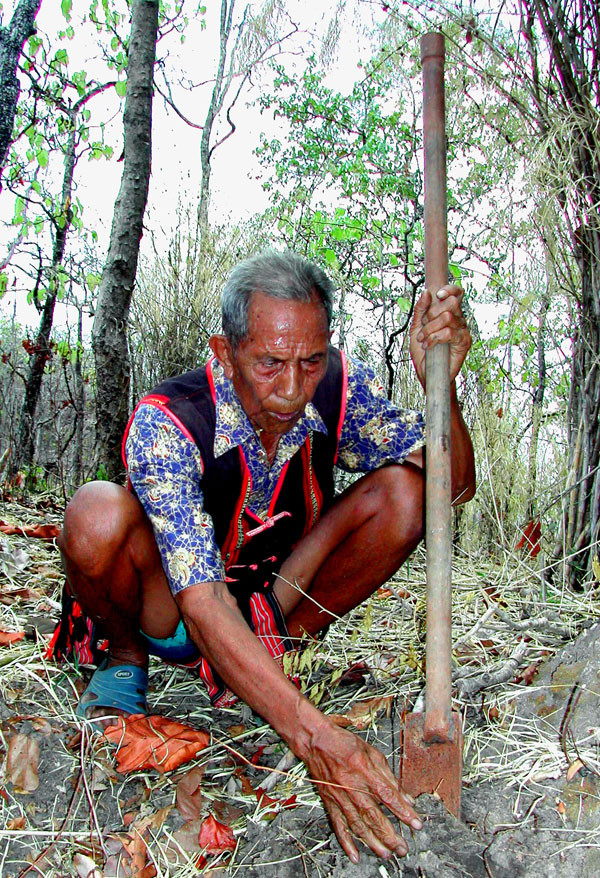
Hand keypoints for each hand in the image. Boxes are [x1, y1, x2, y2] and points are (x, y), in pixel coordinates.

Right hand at [303, 720, 421, 861]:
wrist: (316, 742)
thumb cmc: (345, 744)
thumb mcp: (372, 753)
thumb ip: (389, 776)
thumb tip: (406, 797)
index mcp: (366, 771)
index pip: (389, 796)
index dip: (404, 811)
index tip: (416, 823)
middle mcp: (353, 786)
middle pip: (373, 815)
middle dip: (390, 835)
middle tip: (402, 848)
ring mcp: (340, 797)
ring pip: (358, 824)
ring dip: (373, 842)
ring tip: (386, 854)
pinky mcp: (330, 802)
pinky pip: (338, 825)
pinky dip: (346, 842)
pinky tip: (355, 855)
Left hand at [409, 285, 471, 387]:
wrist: (427, 373)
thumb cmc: (423, 352)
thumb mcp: (416, 328)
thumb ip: (420, 310)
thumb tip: (426, 293)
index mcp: (449, 314)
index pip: (456, 294)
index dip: (449, 290)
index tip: (438, 295)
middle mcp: (458, 320)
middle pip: (451, 303)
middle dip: (432, 314)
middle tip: (424, 327)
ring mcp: (462, 331)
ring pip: (447, 317)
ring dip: (430, 329)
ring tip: (424, 340)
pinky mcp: (464, 342)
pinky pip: (449, 332)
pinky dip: (435, 338)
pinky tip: (429, 345)